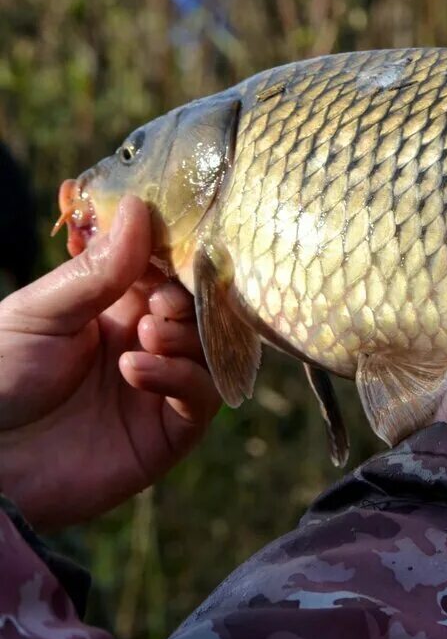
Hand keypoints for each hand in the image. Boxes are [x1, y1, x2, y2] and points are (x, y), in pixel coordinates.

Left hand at [0, 196, 220, 529]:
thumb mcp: (42, 314)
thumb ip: (98, 270)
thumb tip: (143, 205)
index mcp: (112, 306)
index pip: (166, 269)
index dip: (176, 255)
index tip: (178, 242)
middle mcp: (144, 342)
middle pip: (200, 308)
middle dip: (188, 298)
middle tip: (158, 302)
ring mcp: (160, 387)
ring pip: (211, 349)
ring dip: (185, 335)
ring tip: (145, 336)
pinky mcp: (170, 432)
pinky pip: (202, 396)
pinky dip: (180, 377)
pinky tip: (137, 370)